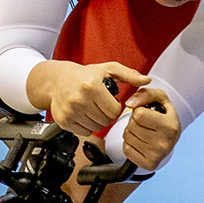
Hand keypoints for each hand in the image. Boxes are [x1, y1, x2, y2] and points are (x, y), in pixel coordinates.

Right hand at [27, 61, 147, 137]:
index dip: (114, 107)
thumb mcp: (107, 69)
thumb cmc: (84, 75)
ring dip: (97, 121)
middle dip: (106, 115)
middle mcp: (79, 99)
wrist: (57, 80)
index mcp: (92, 86)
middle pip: (105, 121)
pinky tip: (84, 115)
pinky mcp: (64, 121)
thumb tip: (146, 80)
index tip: (109, 101)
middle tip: (100, 105)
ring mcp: (70, 111)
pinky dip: (87, 126)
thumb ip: (129, 75)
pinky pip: (84, 132)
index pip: (114, 111)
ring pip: (96, 128)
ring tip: (92, 109)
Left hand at [120, 87, 179, 169]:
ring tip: (143, 132)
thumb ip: (145, 94)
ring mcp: (157, 156)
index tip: (147, 114)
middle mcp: (165, 143)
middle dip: (134, 122)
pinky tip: (140, 142)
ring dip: (131, 132)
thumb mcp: (159, 98)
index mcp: (170, 126)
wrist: (170, 137)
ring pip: (127, 137)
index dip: (139, 111)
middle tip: (145, 124)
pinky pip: (126, 150)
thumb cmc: (162, 115)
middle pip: (131, 126)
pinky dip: (129, 144)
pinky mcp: (149, 164)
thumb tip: (129, 104)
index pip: (138, 115)